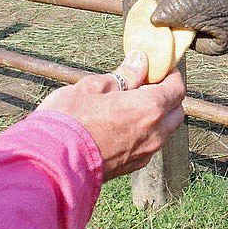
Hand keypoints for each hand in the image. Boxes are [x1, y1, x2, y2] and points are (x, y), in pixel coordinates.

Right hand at [37, 50, 185, 180]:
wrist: (50, 164)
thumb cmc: (69, 120)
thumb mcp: (94, 86)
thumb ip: (124, 75)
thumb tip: (140, 61)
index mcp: (149, 108)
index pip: (177, 89)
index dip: (171, 75)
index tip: (159, 68)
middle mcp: (155, 133)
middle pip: (176, 111)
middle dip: (168, 96)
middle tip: (146, 85)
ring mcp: (145, 153)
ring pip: (164, 130)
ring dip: (156, 116)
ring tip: (130, 104)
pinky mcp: (132, 167)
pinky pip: (149, 145)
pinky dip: (145, 132)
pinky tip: (122, 125)